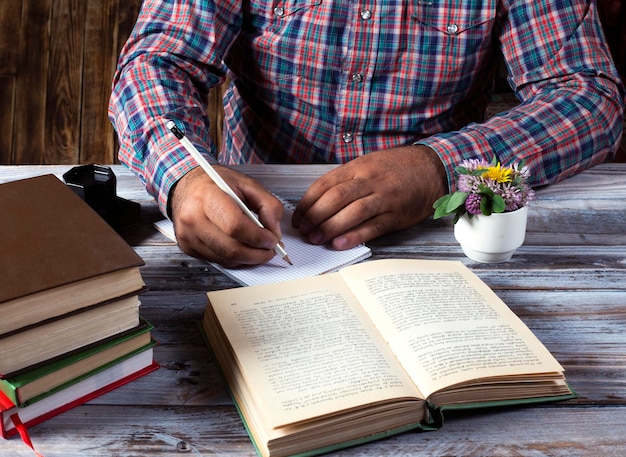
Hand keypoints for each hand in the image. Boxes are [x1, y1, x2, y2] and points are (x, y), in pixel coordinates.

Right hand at [169, 166, 284, 266]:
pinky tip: (243, 248)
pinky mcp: (188, 247)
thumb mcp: (247, 184)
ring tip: (260, 248)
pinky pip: (218, 261)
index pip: (235, 226)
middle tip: (271, 249)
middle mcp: (193, 218)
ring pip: (226, 259)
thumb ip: (268, 205)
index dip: (258, 237)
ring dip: (249, 258)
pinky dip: (236, 259)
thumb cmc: (214, 184)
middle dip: (257, 254)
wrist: (187, 187)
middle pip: (231, 249)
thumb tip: (274, 230)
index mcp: (207, 196)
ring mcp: (188, 235)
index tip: (272, 239)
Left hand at [292, 145, 447, 249]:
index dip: (308, 202)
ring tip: (316, 239)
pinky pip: (373, 227)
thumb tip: (319, 201)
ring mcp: (385, 198)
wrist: (432, 167)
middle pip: (336, 197)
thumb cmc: (396, 167)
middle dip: (316, 216)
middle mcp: (370, 181)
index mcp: (358, 167)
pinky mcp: (397, 215)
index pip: (326, 184)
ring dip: (331, 227)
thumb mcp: (368, 164)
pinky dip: (355, 236)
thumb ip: (346, 180)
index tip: (298, 217)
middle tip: (304, 231)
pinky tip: (340, 244)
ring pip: (353, 212)